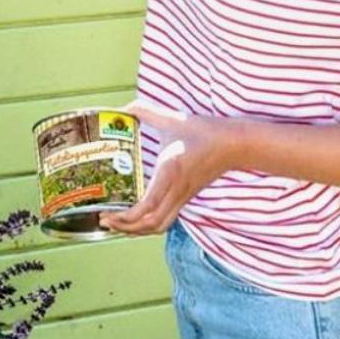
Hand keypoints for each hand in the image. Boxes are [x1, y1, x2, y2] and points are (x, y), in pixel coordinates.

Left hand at [100, 100, 241, 235]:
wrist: (235, 145)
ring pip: (159, 226)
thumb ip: (146, 111)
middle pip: (150, 223)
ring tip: (117, 224)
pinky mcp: (187, 198)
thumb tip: (123, 107)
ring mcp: (183, 197)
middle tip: (104, 220)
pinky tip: (135, 218)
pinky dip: (148, 225)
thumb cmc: (205, 132)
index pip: (147, 205)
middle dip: (125, 227)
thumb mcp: (173, 119)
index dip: (126, 216)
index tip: (107, 213)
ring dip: (136, 230)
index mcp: (170, 172)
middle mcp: (176, 190)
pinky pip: (166, 220)